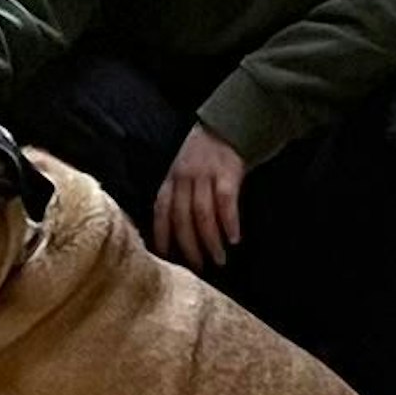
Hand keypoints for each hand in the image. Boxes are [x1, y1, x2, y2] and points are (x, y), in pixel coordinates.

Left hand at [153, 124, 245, 270]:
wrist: (228, 125)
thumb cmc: (204, 155)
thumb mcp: (181, 171)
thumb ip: (177, 196)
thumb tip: (173, 234)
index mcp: (171, 178)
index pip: (161, 211)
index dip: (161, 236)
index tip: (165, 260)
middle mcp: (184, 176)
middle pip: (181, 217)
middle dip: (188, 247)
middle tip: (198, 269)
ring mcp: (206, 173)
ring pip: (202, 213)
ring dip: (210, 240)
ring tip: (218, 260)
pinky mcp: (228, 171)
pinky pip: (226, 201)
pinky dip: (229, 222)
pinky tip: (234, 238)